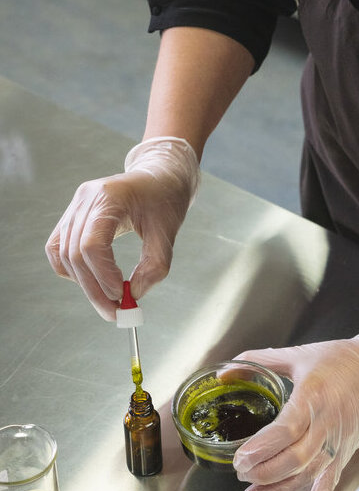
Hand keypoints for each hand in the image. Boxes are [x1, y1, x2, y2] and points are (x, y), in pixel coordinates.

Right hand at [45, 137, 198, 319]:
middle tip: (115, 314)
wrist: (159, 176)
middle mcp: (85, 199)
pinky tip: (94, 281)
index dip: (104, 276)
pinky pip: (59, 249)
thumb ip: (155, 266)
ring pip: (64, 255)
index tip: (122, 297)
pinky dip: (73, 270)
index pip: (93, 244)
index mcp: (110, 197)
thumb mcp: (168, 232)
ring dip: (85, 285)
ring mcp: (75, 206)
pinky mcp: (73, 216)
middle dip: (94, 289)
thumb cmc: (165, 199)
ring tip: (109, 303)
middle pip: (76, 254)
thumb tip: (133, 296)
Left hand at [223, 327, 358, 490]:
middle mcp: (326, 423)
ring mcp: (337, 441)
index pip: (287, 430)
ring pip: (308, 474)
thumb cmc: (338, 360)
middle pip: (295, 458)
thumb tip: (226, 372)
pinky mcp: (344, 452)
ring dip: (279, 490)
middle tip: (241, 473)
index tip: (241, 458)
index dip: (262, 449)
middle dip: (264, 472)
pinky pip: (331, 481)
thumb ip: (259, 361)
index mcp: (312, 396)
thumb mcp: (297, 354)